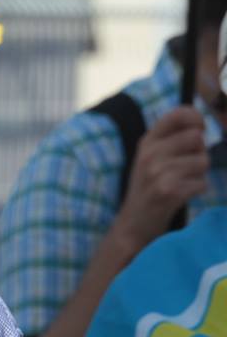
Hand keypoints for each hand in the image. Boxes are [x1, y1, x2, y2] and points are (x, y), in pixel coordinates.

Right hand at [112, 106, 208, 252]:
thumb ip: (170, 140)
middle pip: (196, 138)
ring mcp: (158, 172)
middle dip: (200, 152)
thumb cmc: (148, 187)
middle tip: (188, 166)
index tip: (199, 130)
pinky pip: (201, 183)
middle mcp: (150, 153)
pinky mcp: (169, 191)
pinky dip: (197, 190)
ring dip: (200, 174)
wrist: (133, 223)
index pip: (178, 114)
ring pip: (202, 161)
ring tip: (183, 182)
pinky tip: (182, 194)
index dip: (197, 119)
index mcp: (147, 141)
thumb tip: (201, 127)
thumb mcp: (150, 158)